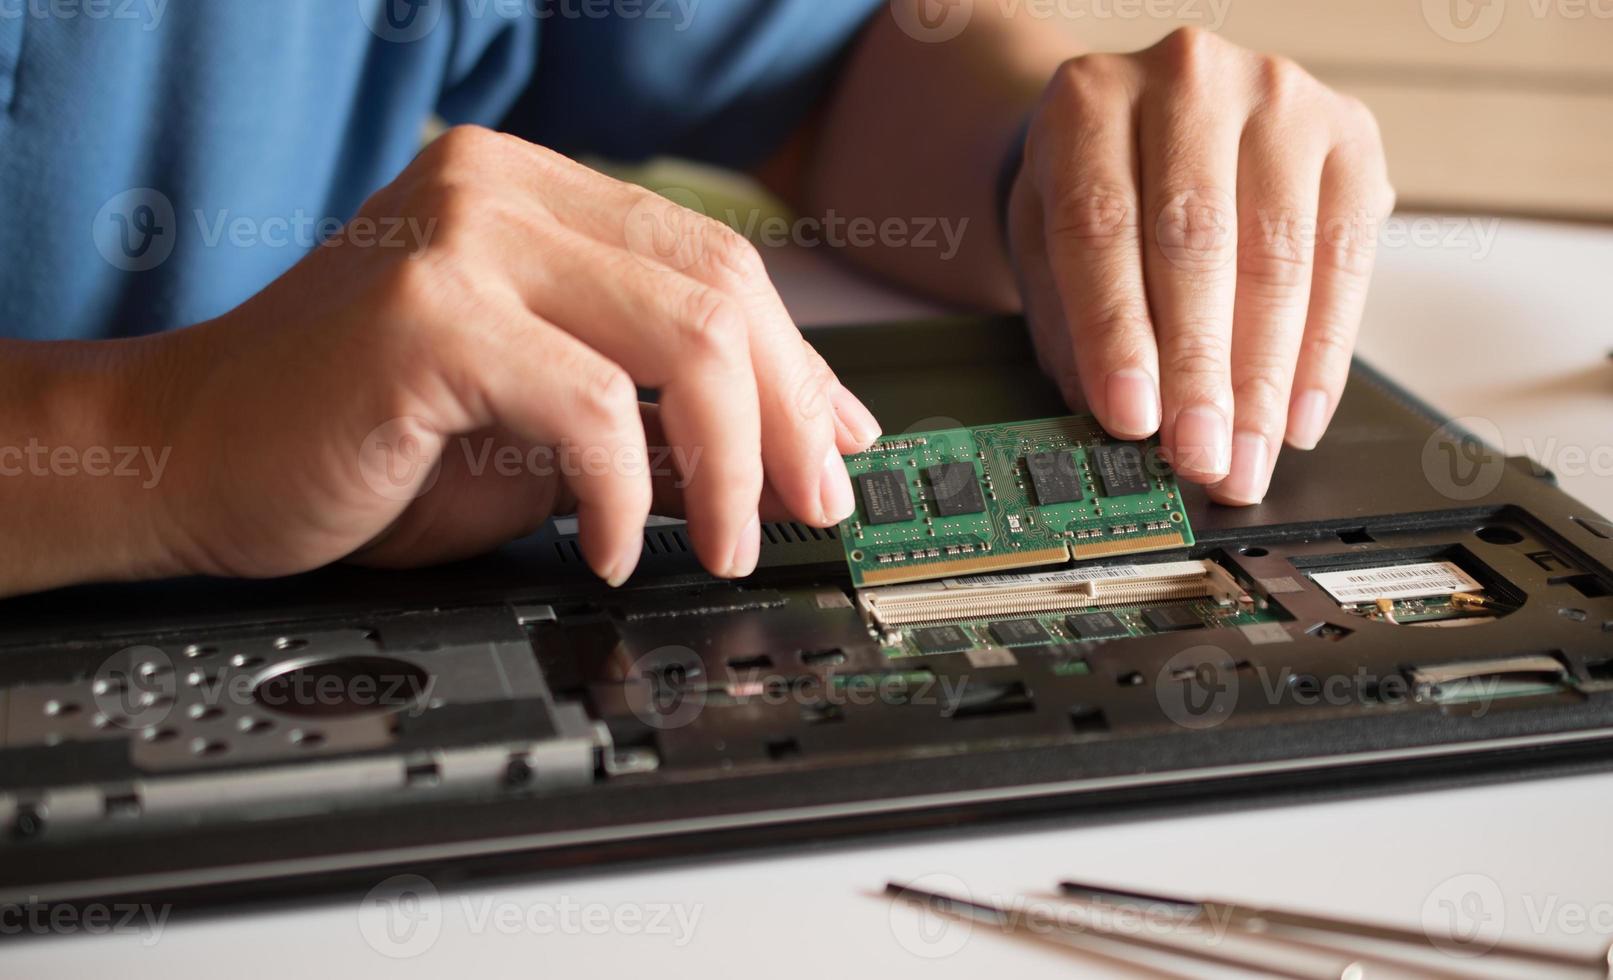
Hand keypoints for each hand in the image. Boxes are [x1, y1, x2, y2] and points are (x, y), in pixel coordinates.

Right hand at [148, 126, 879, 585]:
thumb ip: (652, 421)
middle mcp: (501, 188)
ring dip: (733, 461)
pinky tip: (615, 551)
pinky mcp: (427, 315)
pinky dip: (626, 496)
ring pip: (684, 339)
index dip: (797, 361)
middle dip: (790, 416)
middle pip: (721, 290)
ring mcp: (462, 239)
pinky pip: (592, 406)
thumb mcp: (539, 426)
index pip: (713, 263)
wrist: (191, 460)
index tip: (836, 444)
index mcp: (533, 192)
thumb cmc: (359, 443)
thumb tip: (783, 459)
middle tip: (812, 509)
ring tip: (728, 543)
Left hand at [1007, 28, 1393, 503]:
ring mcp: (1278, 97)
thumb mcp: (1045, 240)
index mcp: (1088, 101)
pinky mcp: (1350, 132)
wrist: (1152, 117)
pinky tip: (1296, 418)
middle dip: (1201, 370)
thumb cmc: (1098, 188)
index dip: (1116, 332)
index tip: (1131, 417)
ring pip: (1279, 256)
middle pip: (1196, 242)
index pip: (1100, 227)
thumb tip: (1112, 418)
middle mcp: (1186, 80)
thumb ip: (1068, 320)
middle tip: (1199, 456)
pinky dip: (1322, 352)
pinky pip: (1346, 257)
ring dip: (1265, 379)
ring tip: (1246, 459)